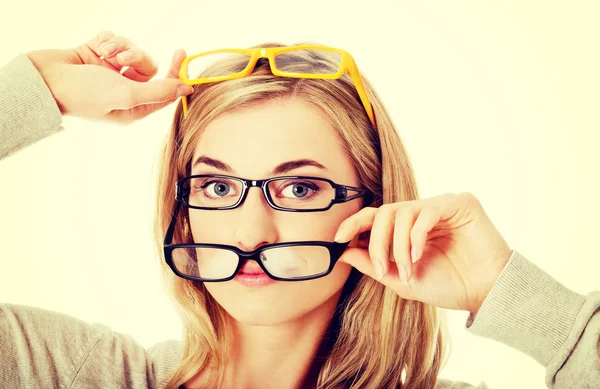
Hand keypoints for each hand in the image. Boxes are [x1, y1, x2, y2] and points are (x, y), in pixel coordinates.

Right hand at [25, 30, 193, 123]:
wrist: (46, 79)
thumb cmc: (85, 93)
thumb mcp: (127, 94)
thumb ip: (159, 91)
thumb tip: (187, 89)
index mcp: (134, 108)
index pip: (165, 91)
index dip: (175, 74)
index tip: (181, 54)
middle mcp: (125, 91)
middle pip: (149, 67)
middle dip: (136, 57)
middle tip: (122, 58)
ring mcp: (111, 73)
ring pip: (132, 50)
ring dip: (120, 48)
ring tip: (104, 54)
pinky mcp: (99, 56)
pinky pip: (115, 41)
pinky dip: (107, 41)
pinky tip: (96, 49)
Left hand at [335, 192, 512, 313]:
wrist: (485, 293)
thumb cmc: (448, 286)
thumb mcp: (402, 280)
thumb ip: (374, 265)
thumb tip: (343, 252)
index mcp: (407, 229)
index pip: (375, 216)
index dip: (353, 223)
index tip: (337, 238)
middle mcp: (421, 213)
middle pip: (384, 212)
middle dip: (377, 241)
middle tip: (381, 268)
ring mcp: (440, 206)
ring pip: (402, 212)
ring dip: (399, 245)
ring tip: (408, 269)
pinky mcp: (460, 203)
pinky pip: (427, 211)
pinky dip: (416, 235)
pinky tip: (419, 255)